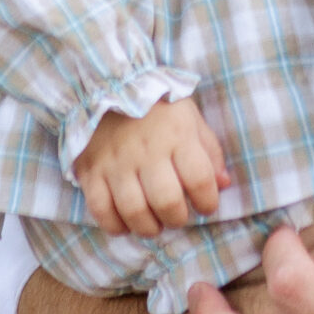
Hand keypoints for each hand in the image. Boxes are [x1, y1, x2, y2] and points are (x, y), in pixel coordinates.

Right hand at [74, 96, 228, 238]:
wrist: (106, 85)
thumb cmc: (157, 107)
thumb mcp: (191, 118)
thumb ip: (210, 151)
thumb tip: (223, 184)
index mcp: (177, 134)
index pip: (200, 180)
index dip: (208, 202)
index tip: (206, 206)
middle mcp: (147, 150)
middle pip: (167, 202)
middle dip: (178, 218)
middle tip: (177, 216)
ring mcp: (116, 162)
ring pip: (134, 211)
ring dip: (149, 227)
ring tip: (155, 224)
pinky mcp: (90, 170)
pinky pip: (101, 210)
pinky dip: (115, 225)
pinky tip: (126, 224)